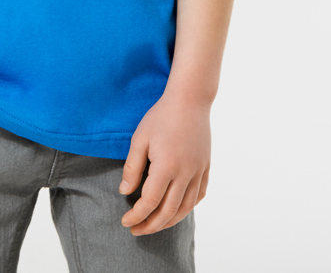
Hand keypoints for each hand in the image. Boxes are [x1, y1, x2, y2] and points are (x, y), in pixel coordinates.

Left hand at [118, 89, 209, 234]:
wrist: (190, 100)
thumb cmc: (161, 116)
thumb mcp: (140, 138)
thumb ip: (132, 168)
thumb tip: (124, 192)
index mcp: (166, 166)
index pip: (149, 202)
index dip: (136, 216)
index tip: (125, 221)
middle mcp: (185, 173)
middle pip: (168, 212)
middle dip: (150, 225)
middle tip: (136, 230)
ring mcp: (198, 171)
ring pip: (185, 208)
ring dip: (169, 221)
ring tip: (154, 224)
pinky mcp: (206, 167)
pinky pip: (198, 195)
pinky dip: (187, 208)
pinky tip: (176, 210)